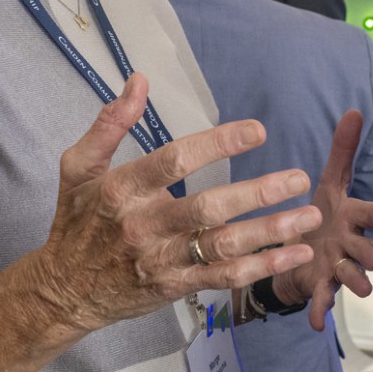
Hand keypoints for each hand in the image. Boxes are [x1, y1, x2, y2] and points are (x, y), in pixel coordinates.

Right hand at [28, 74, 320, 333]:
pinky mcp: (174, 286)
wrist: (62, 291)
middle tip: (299, 178)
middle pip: (207, 208)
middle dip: (257, 193)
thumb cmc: (76, 222)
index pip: (174, 161)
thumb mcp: (78, 167)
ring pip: (223, 246)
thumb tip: (139, 80)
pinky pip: (224, 277)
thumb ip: (110, 123)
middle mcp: (143, 226)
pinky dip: (263, 267)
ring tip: (310, 215)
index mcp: (121, 189)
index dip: (218, 144)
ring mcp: (161, 260)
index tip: (257, 131)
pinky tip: (296, 254)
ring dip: (271, 232)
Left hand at [272, 110, 372, 330]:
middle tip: (372, 257)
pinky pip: (324, 300)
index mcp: (351, 217)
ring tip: (360, 289)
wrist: (302, 247)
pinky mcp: (321, 284)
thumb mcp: (330, 180)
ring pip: (351, 276)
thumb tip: (354, 109)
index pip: (366, 213)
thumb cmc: (322, 212)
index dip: (372, 214)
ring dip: (356, 282)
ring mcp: (336, 266)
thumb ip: (343, 150)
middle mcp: (349, 243)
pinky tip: (317, 322)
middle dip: (368, 252)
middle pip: (364, 249)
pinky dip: (321, 310)